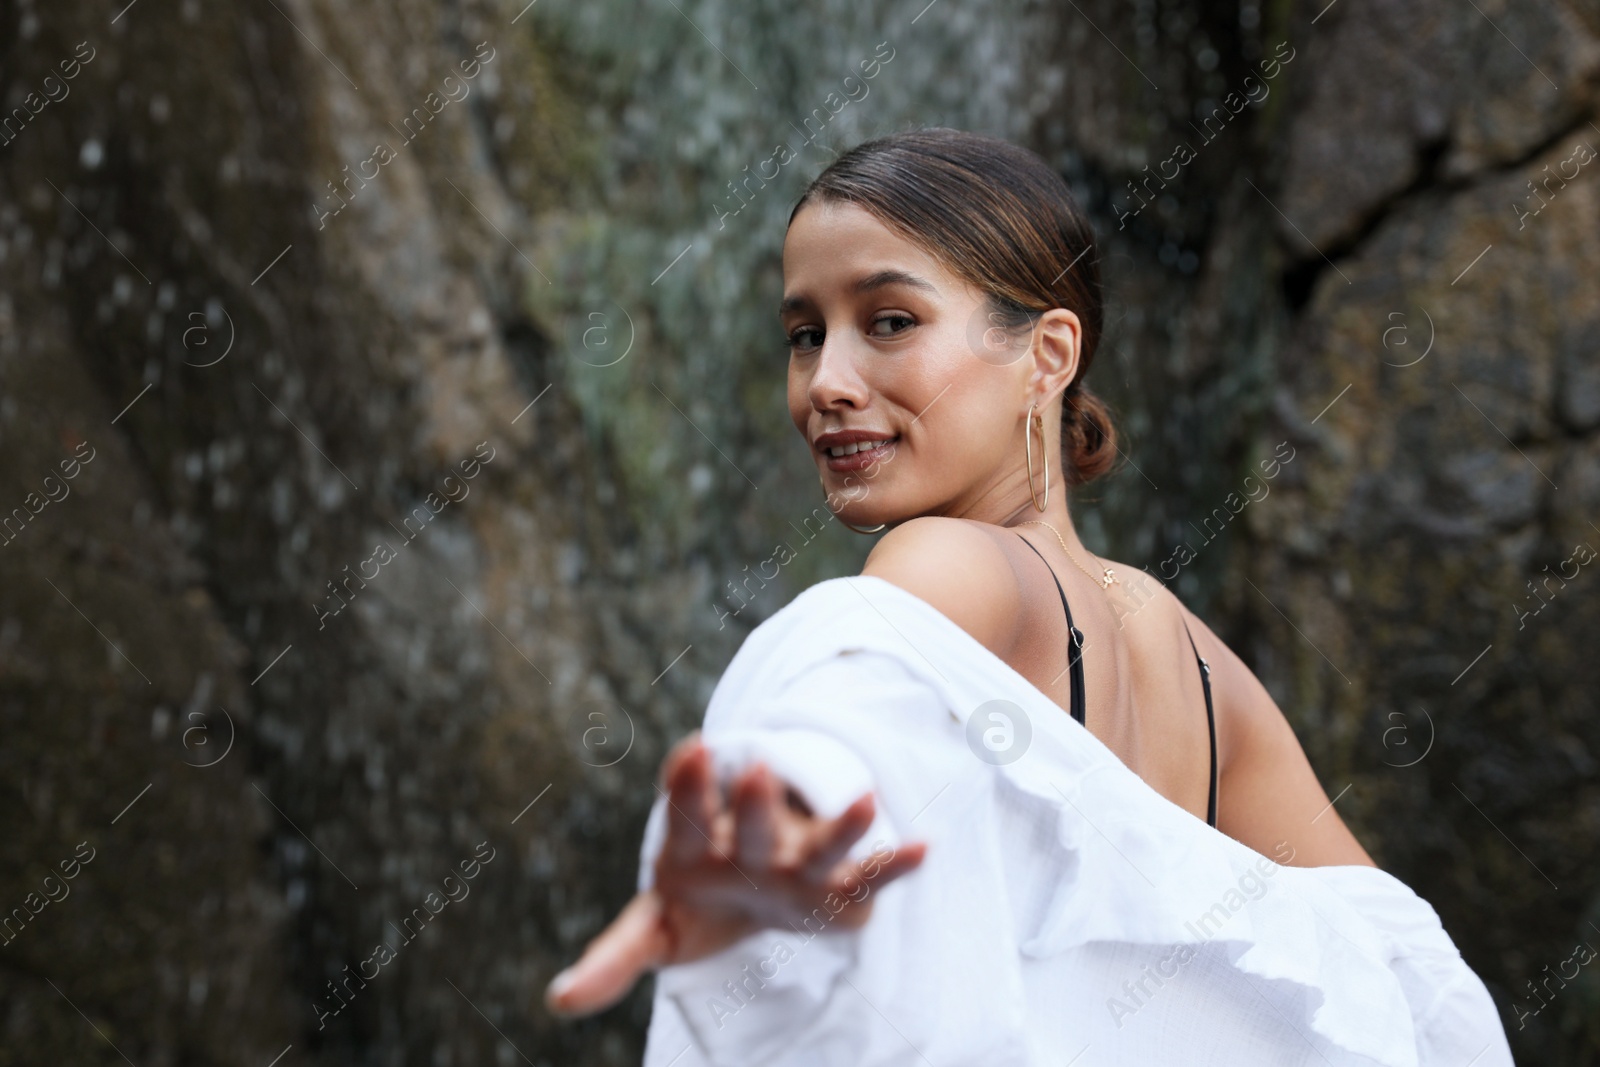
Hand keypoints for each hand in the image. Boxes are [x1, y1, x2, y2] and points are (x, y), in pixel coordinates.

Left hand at [542, 731, 926, 1017]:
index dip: (690, 784)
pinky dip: (895, 864)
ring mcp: (798, 863)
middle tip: (760, 771)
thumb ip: (612, 958)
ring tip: (868, 799)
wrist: (756, 890)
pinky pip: (869, 876)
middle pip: (755, 825)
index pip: (689, 810)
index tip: (692, 748)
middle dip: (759, 804)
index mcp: (700, 846)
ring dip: (842, 824)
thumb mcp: (654, 927)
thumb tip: (557, 1001)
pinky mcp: (836, 888)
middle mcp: (753, 846)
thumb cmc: (699, 900)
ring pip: (821, 841)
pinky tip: (923, 849)